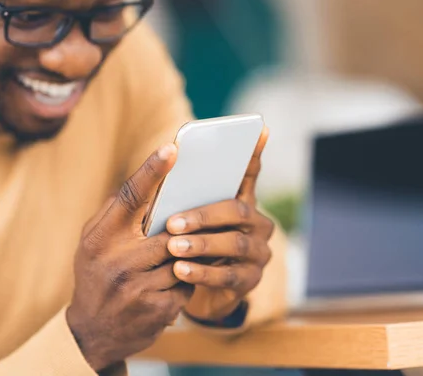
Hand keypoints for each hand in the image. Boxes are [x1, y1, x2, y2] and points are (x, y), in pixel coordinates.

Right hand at [66, 144, 192, 371]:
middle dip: (185, 225)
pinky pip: (187, 284)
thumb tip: (146, 181)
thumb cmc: (96, 276)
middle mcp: (117, 261)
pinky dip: (187, 279)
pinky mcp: (157, 309)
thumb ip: (115, 214)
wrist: (92, 333)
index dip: (151, 170)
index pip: (129, 196)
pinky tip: (175, 281)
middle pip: (169, 229)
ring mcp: (138, 287)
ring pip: (183, 257)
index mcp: (101, 238)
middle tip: (200, 214)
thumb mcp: (93, 243)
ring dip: (189, 254)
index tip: (172, 148)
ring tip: (185, 253)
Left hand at [166, 129, 274, 321]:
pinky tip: (180, 270)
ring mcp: (258, 252)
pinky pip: (229, 275)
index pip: (249, 173)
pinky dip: (203, 272)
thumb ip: (182, 198)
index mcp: (241, 202)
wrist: (195, 294)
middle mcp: (257, 224)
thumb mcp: (184, 221)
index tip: (258, 128)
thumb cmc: (188, 246)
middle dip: (203, 216)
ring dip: (202, 244)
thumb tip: (164, 164)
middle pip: (237, 211)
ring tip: (173, 247)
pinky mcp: (251, 280)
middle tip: (172, 222)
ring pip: (234, 243)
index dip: (253, 154)